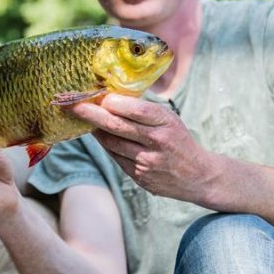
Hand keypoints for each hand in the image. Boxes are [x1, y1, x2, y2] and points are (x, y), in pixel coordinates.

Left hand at [67, 94, 211, 202]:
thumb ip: (144, 112)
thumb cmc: (179, 141)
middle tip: (74, 106)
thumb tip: (110, 99)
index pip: (138, 110)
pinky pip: (116, 158)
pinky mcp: (141, 177)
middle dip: (93, 115)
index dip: (115, 103)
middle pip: (118, 127)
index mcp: (167, 123)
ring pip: (113, 144)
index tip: (99, 96)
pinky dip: (106, 146)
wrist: (199, 176)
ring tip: (82, 119)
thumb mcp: (170, 120)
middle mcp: (158, 142)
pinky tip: (99, 137)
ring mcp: (148, 162)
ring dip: (96, 131)